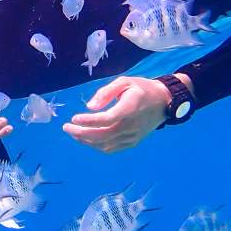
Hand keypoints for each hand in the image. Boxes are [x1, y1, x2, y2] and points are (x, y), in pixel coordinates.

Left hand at [62, 76, 180, 152]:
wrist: (164, 102)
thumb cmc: (142, 89)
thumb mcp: (124, 82)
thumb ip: (106, 92)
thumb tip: (89, 107)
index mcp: (130, 108)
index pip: (106, 119)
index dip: (88, 121)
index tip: (74, 118)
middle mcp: (131, 125)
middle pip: (102, 136)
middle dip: (81, 133)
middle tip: (66, 127)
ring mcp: (132, 137)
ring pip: (105, 145)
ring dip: (86, 141)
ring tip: (73, 133)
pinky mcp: (132, 142)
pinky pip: (111, 148)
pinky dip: (96, 145)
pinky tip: (87, 138)